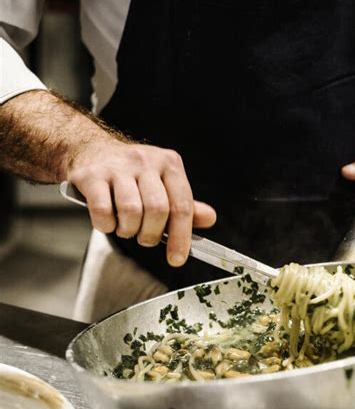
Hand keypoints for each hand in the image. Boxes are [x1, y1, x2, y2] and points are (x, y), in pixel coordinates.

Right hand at [0, 89, 214, 265]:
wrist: (91, 149)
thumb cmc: (131, 173)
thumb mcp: (162, 182)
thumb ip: (184, 203)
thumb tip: (209, 218)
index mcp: (169, 163)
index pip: (182, 205)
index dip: (182, 237)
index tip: (177, 259)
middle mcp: (145, 161)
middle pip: (158, 210)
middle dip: (151, 234)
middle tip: (144, 238)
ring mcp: (118, 167)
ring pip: (131, 211)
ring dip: (128, 230)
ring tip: (126, 228)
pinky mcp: (92, 175)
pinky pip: (103, 211)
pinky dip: (106, 226)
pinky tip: (108, 222)